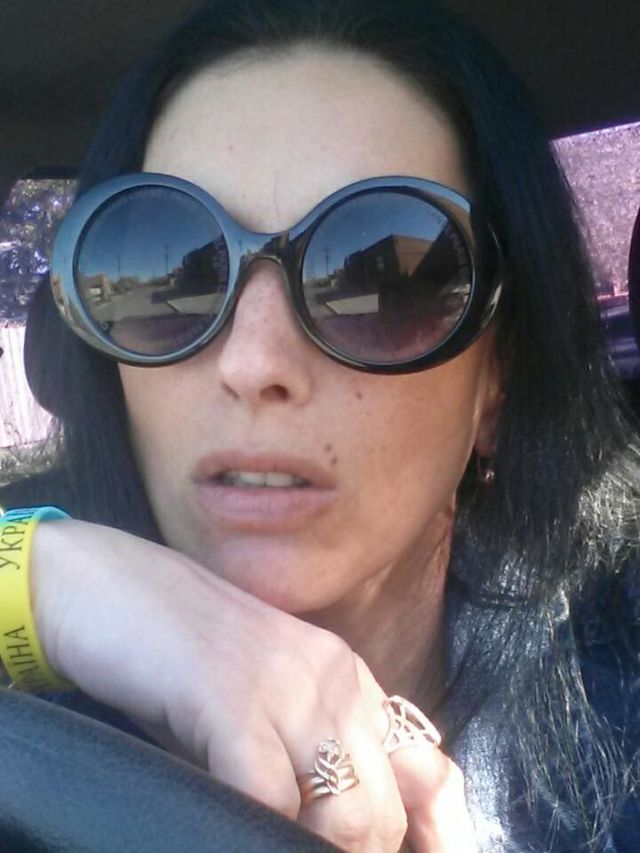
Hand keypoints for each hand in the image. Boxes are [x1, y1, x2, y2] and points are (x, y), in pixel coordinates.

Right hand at [32, 519, 475, 851]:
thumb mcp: (260, 702)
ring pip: (345, 818)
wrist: (109, 587)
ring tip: (270, 844)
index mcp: (346, 676)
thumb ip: (303, 753)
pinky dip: (259, 835)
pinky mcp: (234, 703)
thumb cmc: (177, 657)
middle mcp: (332, 679)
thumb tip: (331, 829)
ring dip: (313, 850)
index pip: (427, 769)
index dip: (439, 833)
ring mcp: (287, 688)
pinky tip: (232, 830)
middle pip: (382, 810)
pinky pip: (271, 805)